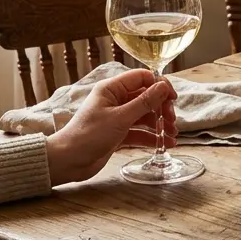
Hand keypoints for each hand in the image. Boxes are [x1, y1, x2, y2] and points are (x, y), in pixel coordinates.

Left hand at [46, 69, 177, 185]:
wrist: (68, 161)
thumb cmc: (88, 135)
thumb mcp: (120, 118)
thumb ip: (144, 102)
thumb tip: (163, 87)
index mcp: (112, 89)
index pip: (141, 78)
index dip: (159, 85)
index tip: (172, 98)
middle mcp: (115, 100)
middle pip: (146, 97)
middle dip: (162, 108)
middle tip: (172, 120)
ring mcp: (117, 117)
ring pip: (145, 115)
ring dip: (160, 123)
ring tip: (172, 134)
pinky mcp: (119, 133)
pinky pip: (140, 131)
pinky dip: (152, 136)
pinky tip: (165, 143)